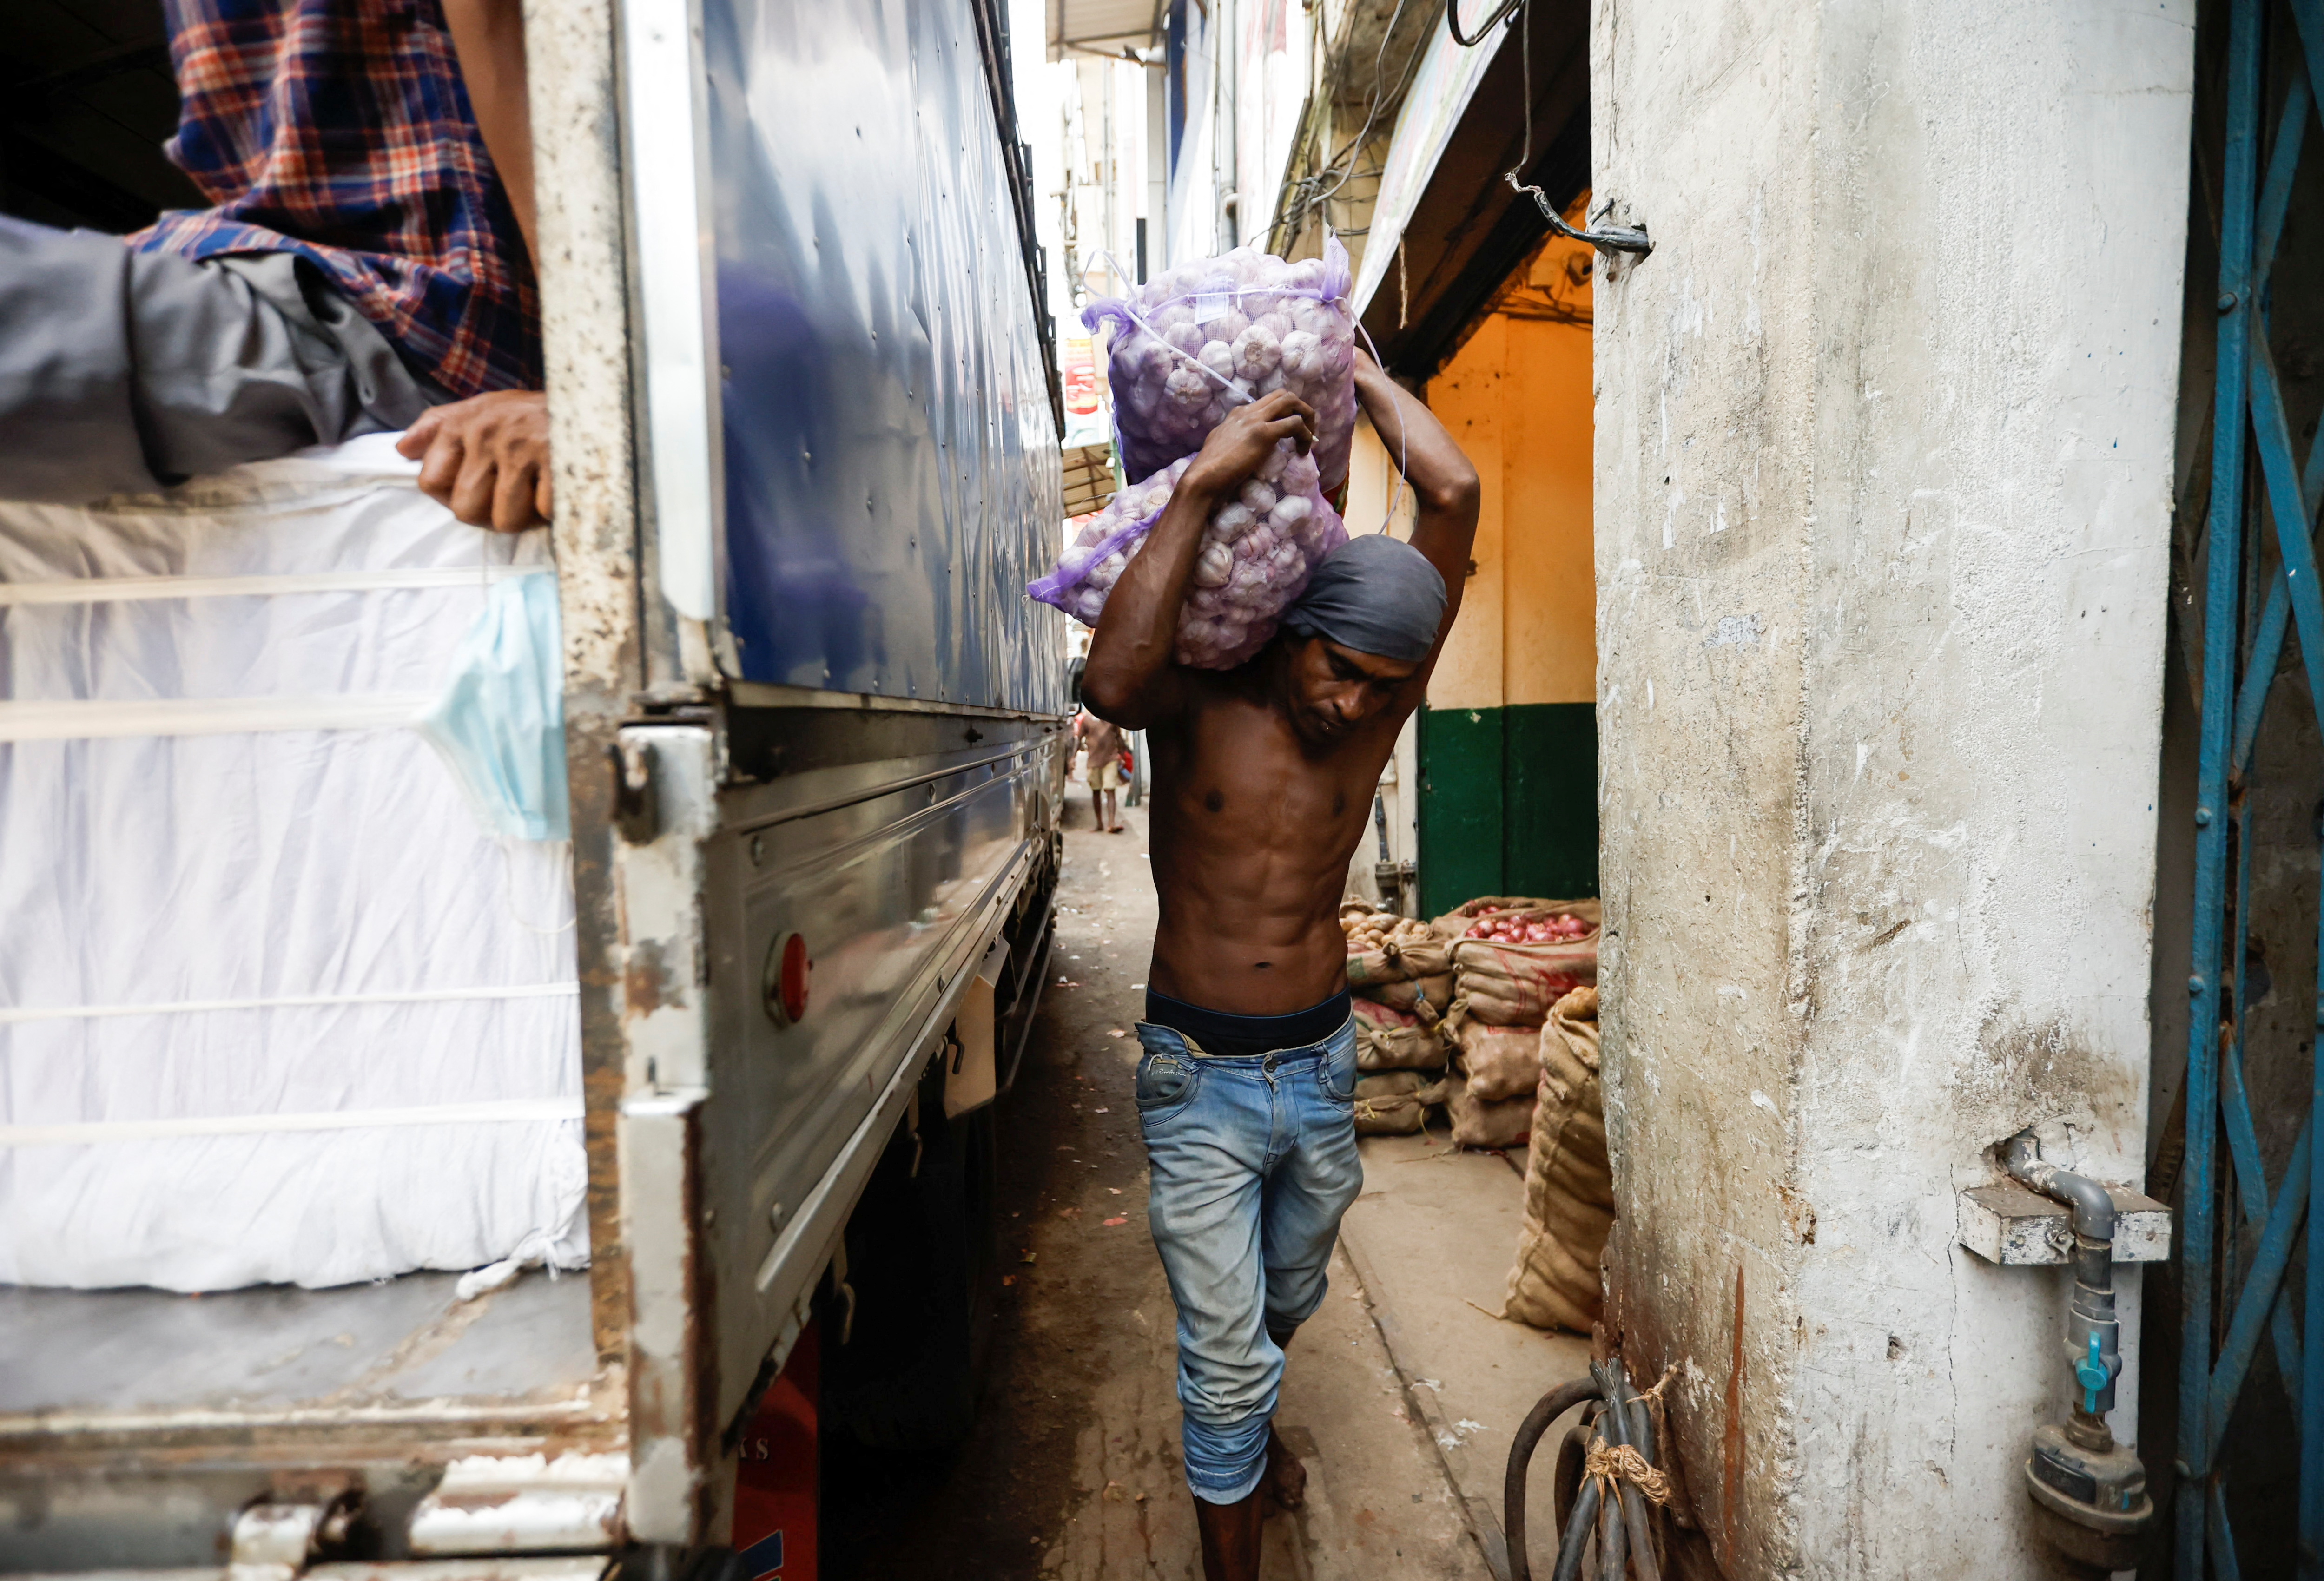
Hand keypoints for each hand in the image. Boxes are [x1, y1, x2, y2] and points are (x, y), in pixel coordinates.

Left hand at [396, 390, 551, 530]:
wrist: (591, 395)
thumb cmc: (535, 411)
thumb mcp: (483, 407)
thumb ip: (439, 427)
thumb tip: (403, 449)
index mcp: (464, 423)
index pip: (430, 481)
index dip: (454, 496)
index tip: (480, 491)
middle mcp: (486, 434)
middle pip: (465, 510)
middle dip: (491, 514)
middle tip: (514, 497)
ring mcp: (520, 449)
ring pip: (504, 520)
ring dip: (526, 517)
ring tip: (539, 493)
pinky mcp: (554, 462)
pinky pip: (543, 512)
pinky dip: (555, 511)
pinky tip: (559, 488)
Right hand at [1181, 389, 1316, 498]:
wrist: (1202, 478)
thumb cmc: (1210, 470)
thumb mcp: (1222, 445)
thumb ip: (1235, 438)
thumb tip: (1245, 443)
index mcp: (1238, 414)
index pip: (1269, 402)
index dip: (1286, 414)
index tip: (1292, 433)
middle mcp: (1248, 412)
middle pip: (1283, 395)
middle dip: (1301, 409)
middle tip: (1306, 432)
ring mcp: (1255, 420)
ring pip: (1291, 402)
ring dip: (1307, 418)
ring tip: (1309, 440)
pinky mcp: (1263, 434)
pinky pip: (1295, 424)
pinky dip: (1305, 435)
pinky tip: (1303, 451)